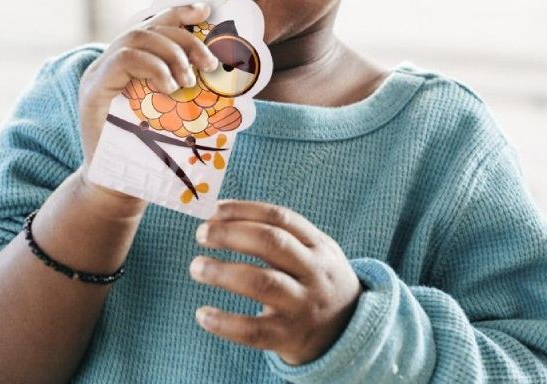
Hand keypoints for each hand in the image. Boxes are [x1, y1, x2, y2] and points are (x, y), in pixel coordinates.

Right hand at [76, 0, 217, 205]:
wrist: (118, 189)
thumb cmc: (150, 153)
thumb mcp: (174, 112)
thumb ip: (186, 87)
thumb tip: (225, 71)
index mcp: (129, 62)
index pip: (151, 24)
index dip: (179, 12)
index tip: (206, 11)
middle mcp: (110, 61)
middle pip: (147, 26)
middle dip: (184, 37)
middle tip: (210, 62)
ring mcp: (98, 73)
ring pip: (135, 37)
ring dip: (171, 52)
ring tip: (190, 79)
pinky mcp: (93, 89)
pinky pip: (123, 59)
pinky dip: (153, 67)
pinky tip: (170, 87)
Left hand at [189, 199, 364, 365]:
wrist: (349, 331)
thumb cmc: (316, 279)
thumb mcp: (313, 250)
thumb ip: (277, 232)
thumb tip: (219, 213)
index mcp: (318, 245)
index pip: (280, 217)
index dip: (244, 210)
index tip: (214, 210)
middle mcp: (313, 272)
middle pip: (272, 244)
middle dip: (231, 234)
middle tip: (201, 233)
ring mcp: (303, 305)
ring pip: (262, 283)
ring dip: (223, 272)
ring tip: (196, 266)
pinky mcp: (289, 337)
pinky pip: (254, 331)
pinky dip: (225, 323)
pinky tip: (203, 314)